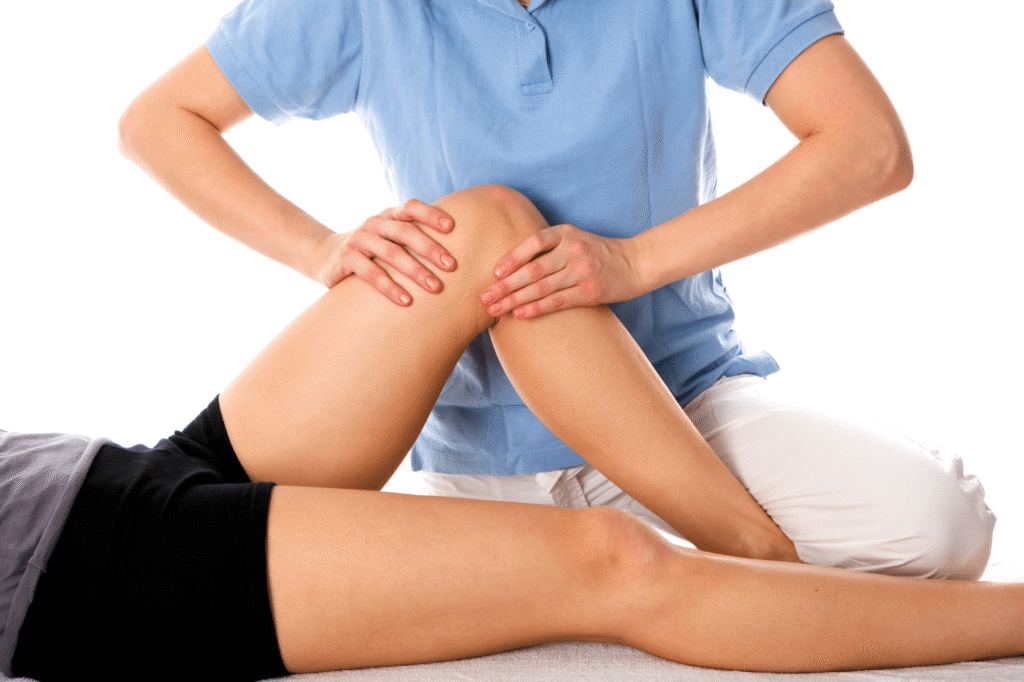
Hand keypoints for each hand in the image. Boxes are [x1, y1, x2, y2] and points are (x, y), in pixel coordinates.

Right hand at [311, 199, 455, 304]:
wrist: (326, 256)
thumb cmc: (371, 249)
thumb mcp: (389, 237)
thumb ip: (413, 237)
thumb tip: (458, 247)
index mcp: (389, 215)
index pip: (411, 207)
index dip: (431, 214)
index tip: (452, 228)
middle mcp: (374, 223)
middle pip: (405, 231)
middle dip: (430, 249)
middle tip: (452, 266)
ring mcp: (359, 240)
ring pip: (390, 253)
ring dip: (415, 271)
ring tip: (435, 287)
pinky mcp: (346, 259)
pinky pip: (370, 273)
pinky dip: (390, 287)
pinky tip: (407, 301)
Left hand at [480, 224, 644, 318]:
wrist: (636, 262)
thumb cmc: (599, 253)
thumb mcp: (575, 239)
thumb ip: (550, 247)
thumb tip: (513, 263)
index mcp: (566, 234)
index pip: (533, 242)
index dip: (512, 258)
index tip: (494, 273)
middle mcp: (573, 250)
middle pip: (532, 270)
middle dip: (504, 286)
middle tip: (483, 298)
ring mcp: (582, 271)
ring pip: (541, 287)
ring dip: (514, 300)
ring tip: (494, 310)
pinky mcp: (590, 292)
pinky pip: (557, 301)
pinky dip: (536, 308)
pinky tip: (519, 315)